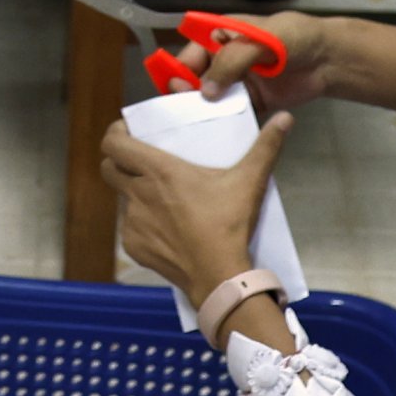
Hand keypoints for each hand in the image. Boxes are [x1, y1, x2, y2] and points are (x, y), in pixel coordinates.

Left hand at [101, 111, 288, 303]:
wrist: (220, 277)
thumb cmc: (230, 224)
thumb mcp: (249, 181)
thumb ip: (266, 147)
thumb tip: (286, 118)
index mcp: (158, 171)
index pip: (113, 143)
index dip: (115, 133)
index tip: (129, 132)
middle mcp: (138, 194)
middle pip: (109, 168)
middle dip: (119, 161)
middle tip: (140, 161)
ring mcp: (132, 222)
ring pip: (121, 199)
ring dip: (133, 193)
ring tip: (158, 195)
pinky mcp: (134, 247)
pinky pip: (130, 228)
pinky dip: (142, 223)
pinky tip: (164, 226)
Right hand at [177, 11, 338, 114]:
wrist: (329, 59)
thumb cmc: (295, 38)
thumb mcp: (260, 40)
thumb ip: (232, 61)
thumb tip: (207, 91)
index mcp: (222, 36)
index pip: (192, 53)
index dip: (180, 69)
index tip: (175, 87)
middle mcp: (225, 60)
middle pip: (196, 78)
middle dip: (186, 94)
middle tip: (183, 110)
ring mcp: (239, 82)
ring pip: (211, 99)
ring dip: (203, 111)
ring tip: (195, 126)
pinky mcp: (252, 102)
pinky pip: (232, 113)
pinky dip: (224, 123)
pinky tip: (217, 134)